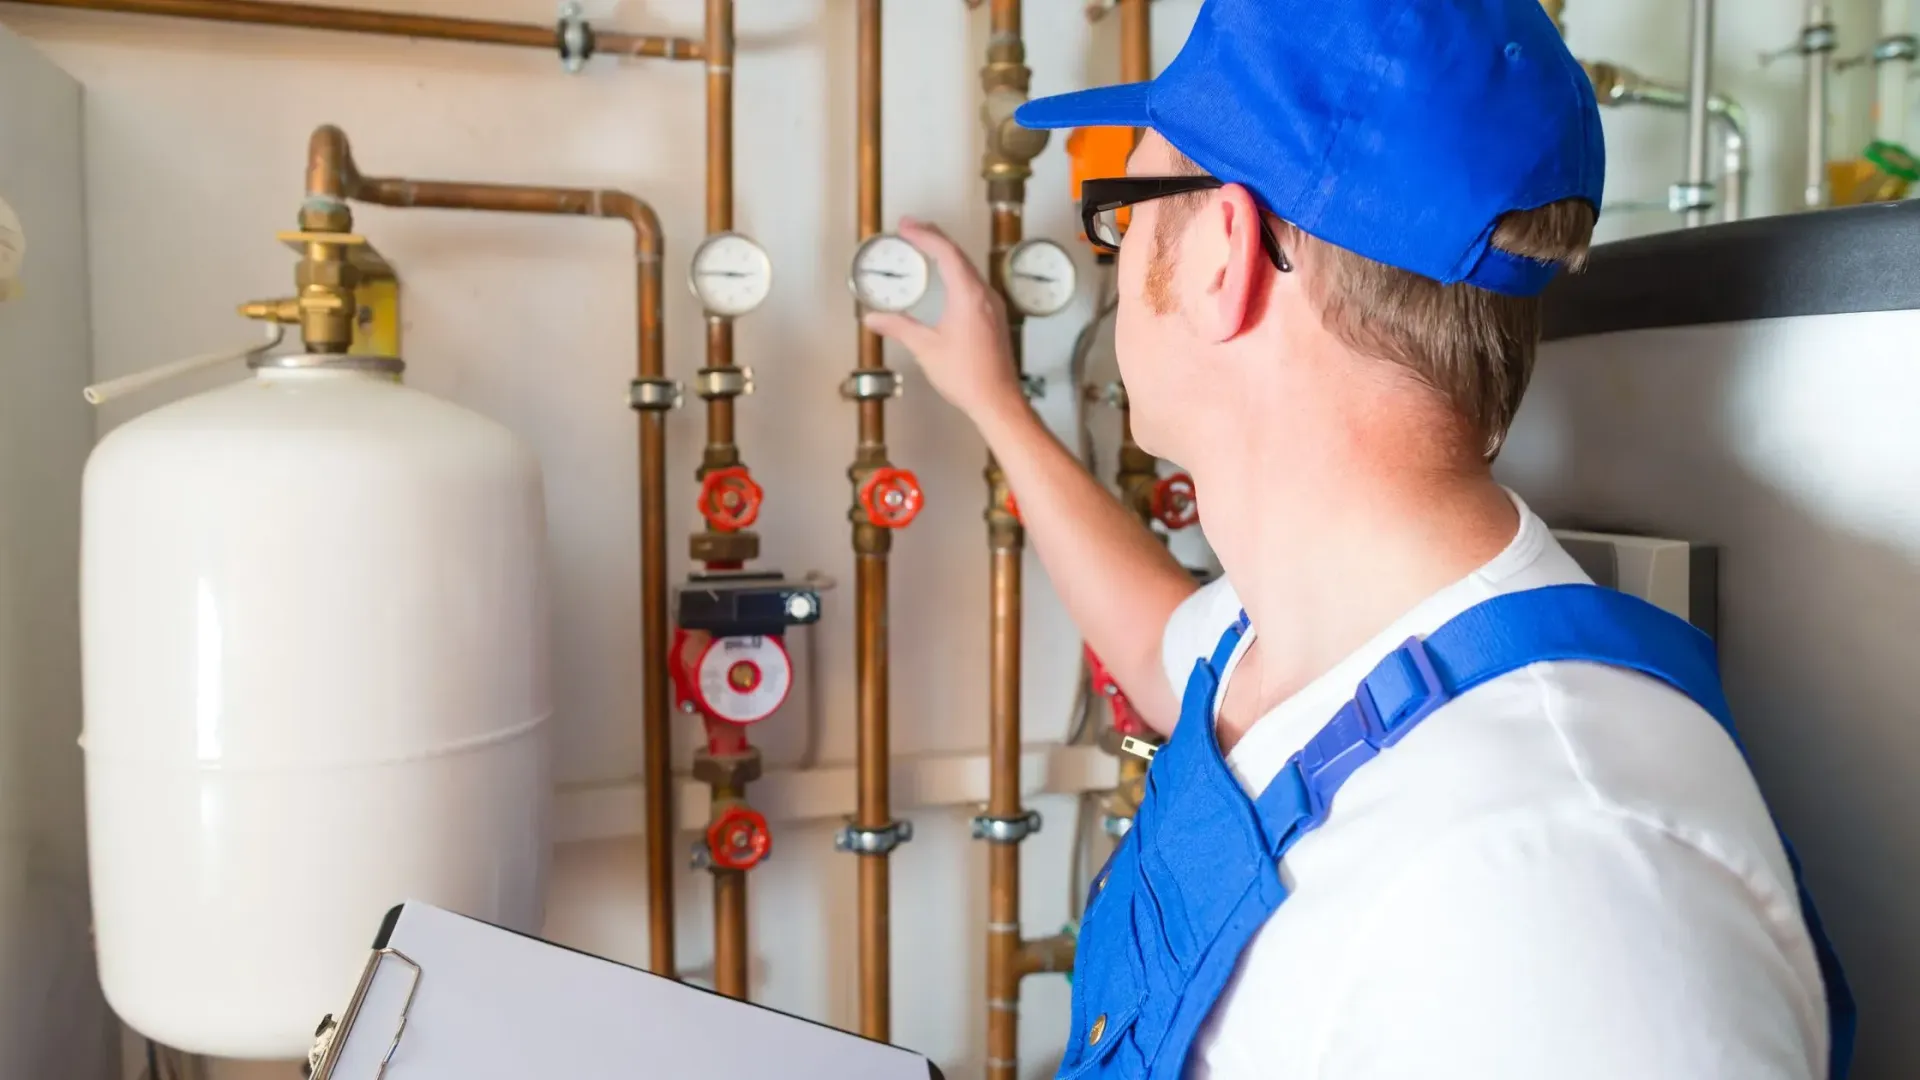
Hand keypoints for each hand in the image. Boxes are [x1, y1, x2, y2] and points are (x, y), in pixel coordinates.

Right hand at [862, 217, 1024, 421]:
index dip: (925, 235)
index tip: (905, 227)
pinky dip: (955, 272)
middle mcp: (984, 294)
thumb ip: (899, 327)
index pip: (946, 252)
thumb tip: (873, 318)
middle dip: (933, 238)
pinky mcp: (993, 317)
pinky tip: (944, 279)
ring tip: (923, 248)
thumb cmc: (967, 376)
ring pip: (968, 268)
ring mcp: (992, 305)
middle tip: (910, 230)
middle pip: (959, 254)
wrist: (997, 400)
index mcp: (969, 295)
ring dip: (945, 254)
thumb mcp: (926, 348)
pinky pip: (973, 283)